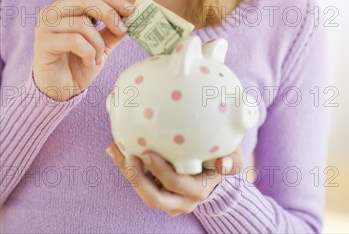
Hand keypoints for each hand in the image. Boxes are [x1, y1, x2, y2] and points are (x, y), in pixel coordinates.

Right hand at [33, 0, 131, 100]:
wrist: (60, 91)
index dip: (112, 1)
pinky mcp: (43, 43)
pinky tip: (88, 63)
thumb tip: (132, 17)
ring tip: (98, 58)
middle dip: (109, 14)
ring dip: (98, 44)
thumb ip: (113, 30)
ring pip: (82, 23)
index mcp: (65, 8)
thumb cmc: (77, 65)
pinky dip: (88, 53)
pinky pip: (75, 41)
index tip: (131, 10)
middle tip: (123, 30)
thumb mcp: (101, 45)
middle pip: (85, 0)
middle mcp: (51, 12)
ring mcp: (44, 26)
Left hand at [105, 143, 243, 215]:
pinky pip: (138, 182)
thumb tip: (224, 163)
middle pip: (154, 197)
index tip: (147, 152)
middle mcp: (181, 200)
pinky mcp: (157, 190)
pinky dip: (125, 166)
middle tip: (128, 154)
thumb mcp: (234, 158)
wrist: (215, 172)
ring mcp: (167, 198)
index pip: (177, 185)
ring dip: (127, 172)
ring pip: (143, 191)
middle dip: (138, 178)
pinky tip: (114, 148)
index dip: (161, 172)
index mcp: (198, 191)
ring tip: (115, 148)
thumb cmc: (223, 159)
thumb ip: (233, 160)